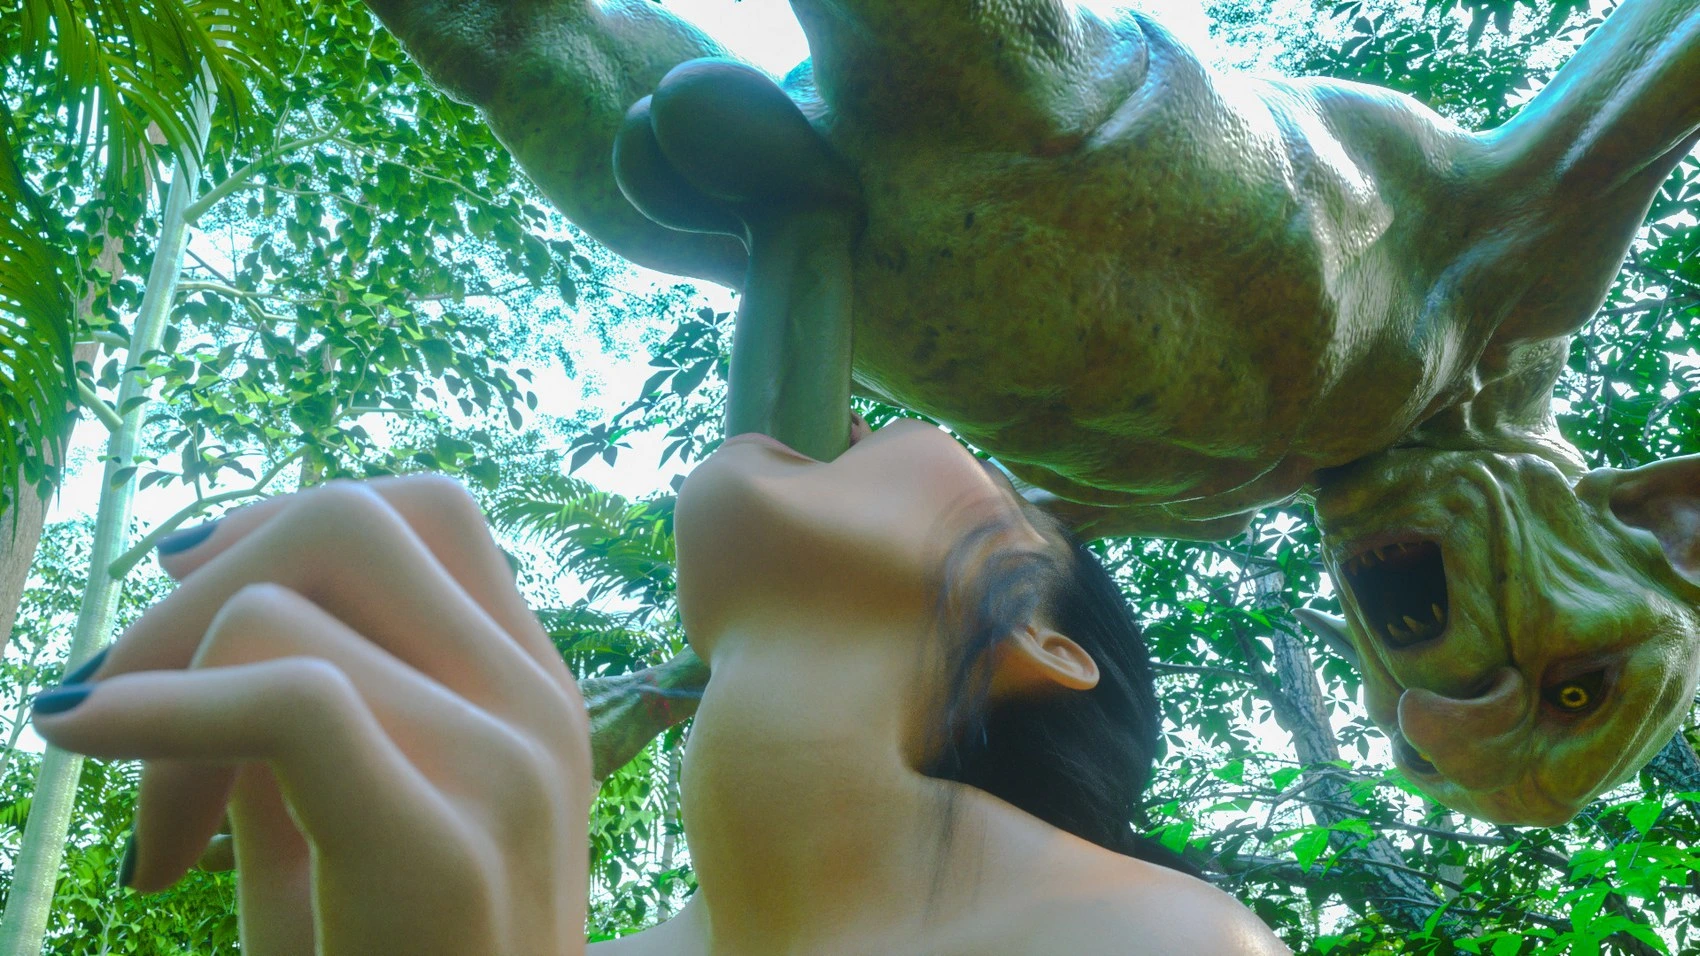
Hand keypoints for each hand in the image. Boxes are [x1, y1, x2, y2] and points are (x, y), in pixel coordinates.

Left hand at [31, 476, 590, 955]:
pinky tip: (83, 743)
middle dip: (194, 589)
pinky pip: (289, 699)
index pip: (422, 509)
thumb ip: (311, 726)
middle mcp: (541, 708)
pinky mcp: (450, 851)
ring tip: (155, 827)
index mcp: (535, 692)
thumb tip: (209, 608)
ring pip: (290, 603)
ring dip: (166, 686)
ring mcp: (514, 769)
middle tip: (113, 710)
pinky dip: (159, 716)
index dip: (276, 526)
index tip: (174, 615)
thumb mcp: (353, 834)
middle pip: (353, 517)